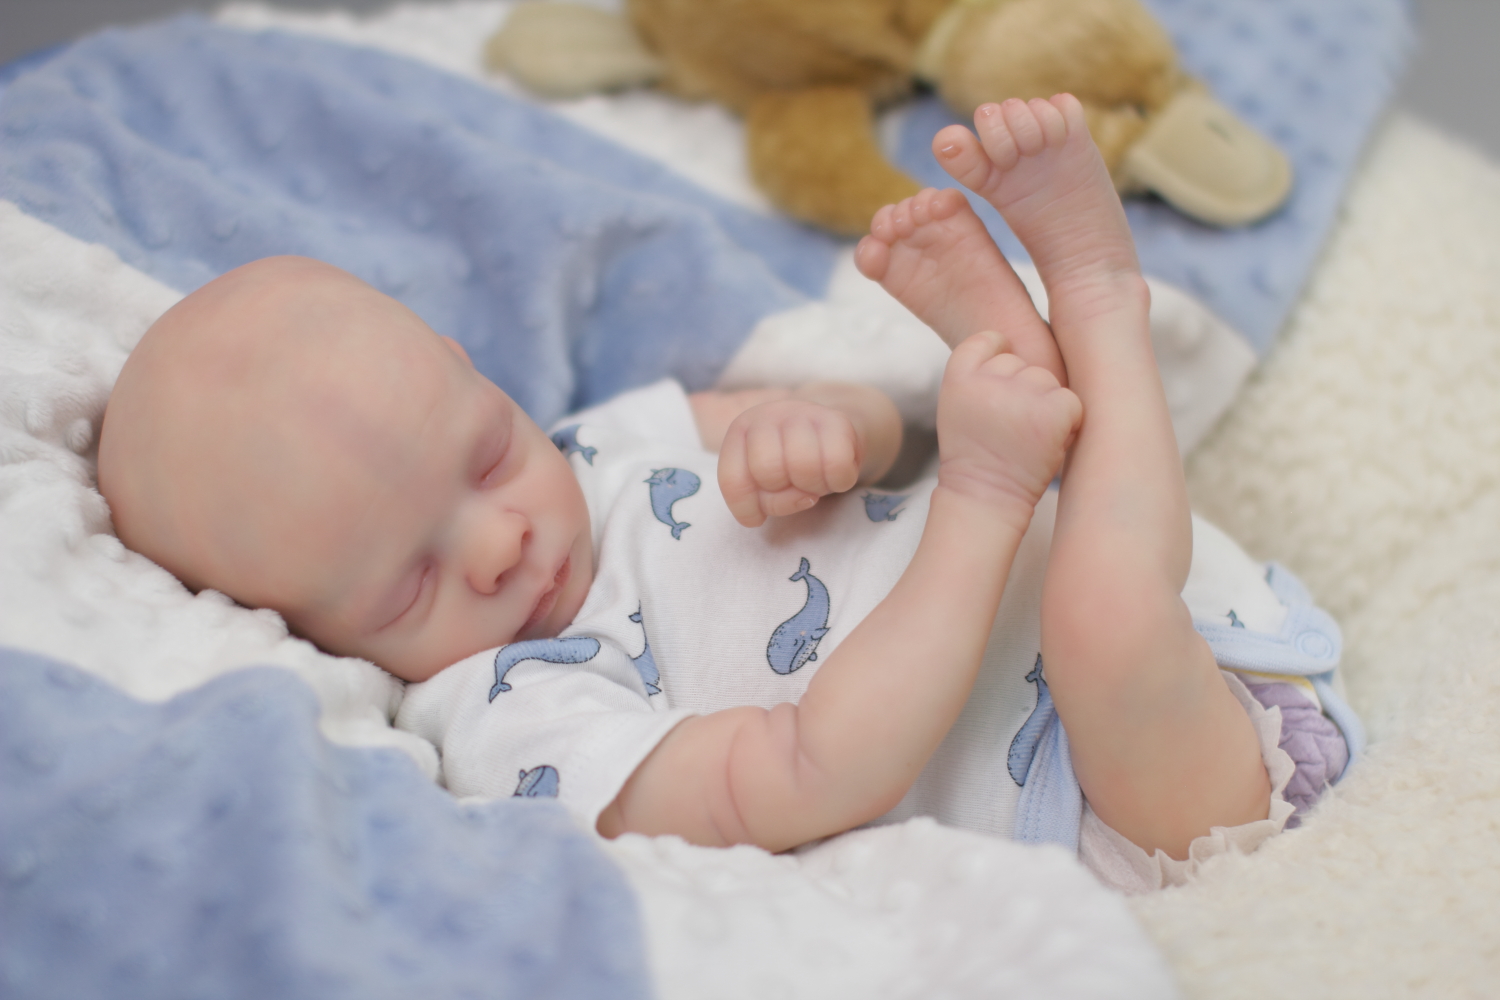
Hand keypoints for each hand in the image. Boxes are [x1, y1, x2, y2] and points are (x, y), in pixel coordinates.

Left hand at [718, 399, 862, 526]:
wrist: (827, 430)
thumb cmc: (788, 461)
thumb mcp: (764, 483)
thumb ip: (763, 500)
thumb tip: (792, 503)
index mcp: (740, 431)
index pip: (733, 480)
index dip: (747, 508)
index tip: (759, 515)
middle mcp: (768, 415)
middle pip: (768, 472)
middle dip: (784, 495)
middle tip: (795, 488)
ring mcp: (803, 412)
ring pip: (803, 466)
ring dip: (814, 487)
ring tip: (816, 480)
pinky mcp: (837, 419)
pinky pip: (837, 464)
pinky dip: (839, 481)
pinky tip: (836, 475)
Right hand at [936, 330, 1081, 525]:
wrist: (986, 498)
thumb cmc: (975, 454)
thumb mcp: (958, 406)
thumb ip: (978, 374)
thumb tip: (1012, 346)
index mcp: (958, 378)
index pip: (985, 341)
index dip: (998, 353)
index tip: (999, 383)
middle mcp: (987, 382)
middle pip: (1019, 362)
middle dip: (1021, 389)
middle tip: (1010, 427)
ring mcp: (1021, 395)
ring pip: (1046, 379)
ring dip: (1044, 405)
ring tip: (1026, 437)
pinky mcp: (1052, 412)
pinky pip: (1070, 400)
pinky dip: (1066, 421)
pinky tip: (1046, 442)